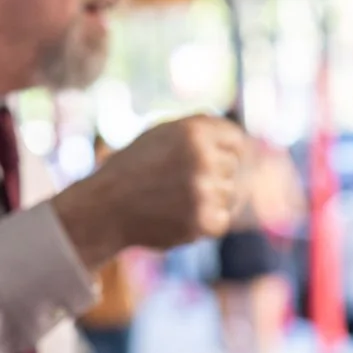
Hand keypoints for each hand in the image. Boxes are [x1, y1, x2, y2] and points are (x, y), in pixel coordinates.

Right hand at [52, 117, 247, 266]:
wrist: (106, 207)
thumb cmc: (136, 168)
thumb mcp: (164, 134)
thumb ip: (202, 131)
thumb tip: (246, 140)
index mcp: (195, 130)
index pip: (237, 139)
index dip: (226, 151)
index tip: (211, 160)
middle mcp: (203, 158)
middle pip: (234, 168)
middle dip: (214, 175)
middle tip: (180, 183)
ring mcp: (205, 191)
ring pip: (230, 196)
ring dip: (210, 199)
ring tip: (176, 199)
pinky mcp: (204, 221)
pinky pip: (222, 220)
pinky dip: (205, 221)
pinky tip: (179, 215)